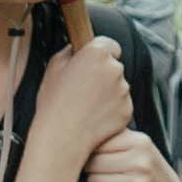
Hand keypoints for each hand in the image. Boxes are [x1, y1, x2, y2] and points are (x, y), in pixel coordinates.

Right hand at [31, 36, 135, 170]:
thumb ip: (69, 52)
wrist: (63, 136)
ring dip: (108, 93)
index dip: (101, 54)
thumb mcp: (54, 67)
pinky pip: (121, 105)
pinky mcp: (127, 110)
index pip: (109, 45)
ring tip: (86, 105)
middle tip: (84, 87)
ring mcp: (123, 91)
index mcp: (97, 53)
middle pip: (114, 66)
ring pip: (119, 86)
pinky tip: (94, 116)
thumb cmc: (55, 102)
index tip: (92, 63)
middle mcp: (115, 69)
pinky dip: (112, 109)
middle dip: (103, 74)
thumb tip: (76, 49)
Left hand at [82, 129, 181, 181]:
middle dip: (92, 171)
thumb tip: (75, 131)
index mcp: (139, 141)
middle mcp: (142, 160)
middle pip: (92, 164)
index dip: (90, 152)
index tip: (96, 158)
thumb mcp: (136, 147)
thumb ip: (112, 137)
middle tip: (102, 175)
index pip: (95, 143)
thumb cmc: (144, 170)